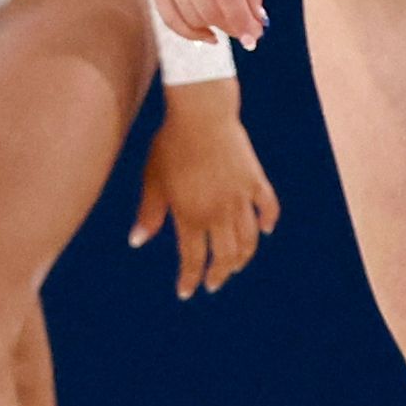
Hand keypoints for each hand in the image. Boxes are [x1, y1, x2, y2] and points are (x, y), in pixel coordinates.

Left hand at [131, 81, 279, 296]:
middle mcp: (219, 213)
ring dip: (243, 257)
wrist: (201, 114)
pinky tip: (264, 230)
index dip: (190, 278)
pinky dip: (268, 221)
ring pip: (249, 240)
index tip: (186, 292)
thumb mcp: (153, 179)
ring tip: (235, 265)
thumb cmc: (170, 145)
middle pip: (225, 256)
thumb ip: (149, 213)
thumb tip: (137, 241)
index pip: (193, 259)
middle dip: (219, 274)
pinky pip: (267, 207)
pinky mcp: (255, 180)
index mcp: (191, 215)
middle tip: (213, 283)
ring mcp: (241, 198)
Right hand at [149, 0, 265, 46]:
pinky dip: (189, 32)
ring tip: (229, 22)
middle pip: (209, 11)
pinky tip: (207, 34)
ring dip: (214, 27)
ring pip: (191, 17)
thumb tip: (254, 22)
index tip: (255, 36)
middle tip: (247, 29)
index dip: (243, 23)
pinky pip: (169, 17)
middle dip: (232, 26)